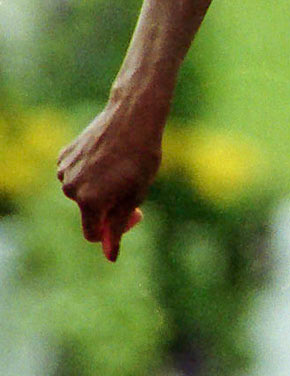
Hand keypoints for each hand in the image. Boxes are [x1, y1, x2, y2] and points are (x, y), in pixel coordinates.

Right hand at [56, 103, 162, 262]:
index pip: (93, 234)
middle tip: (130, 188)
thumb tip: (110, 257)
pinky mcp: (63, 156)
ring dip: (98, 189)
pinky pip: (75, 175)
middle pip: (88, 212)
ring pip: (80, 193)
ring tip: (118, 170)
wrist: (131, 119)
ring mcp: (64, 171)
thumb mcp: (134, 196)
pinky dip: (89, 173)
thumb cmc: (140, 159)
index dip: (113, 231)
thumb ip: (118, 226)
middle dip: (107, 208)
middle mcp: (71, 189)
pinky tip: (105, 158)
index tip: (132, 215)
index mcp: (90, 202)